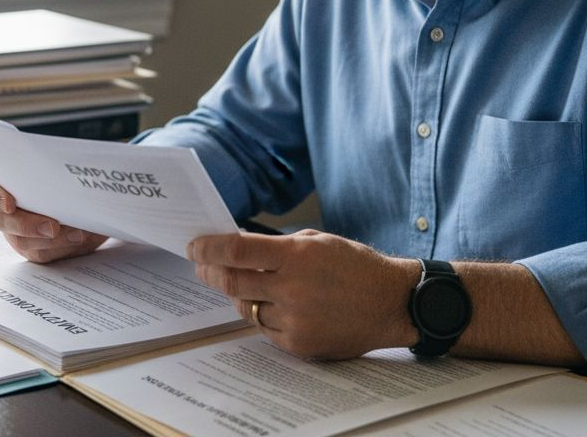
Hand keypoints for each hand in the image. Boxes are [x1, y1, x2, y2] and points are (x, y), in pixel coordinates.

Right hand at [0, 172, 106, 262]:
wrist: (82, 199)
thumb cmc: (64, 177)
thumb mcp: (58, 170)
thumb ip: (56, 172)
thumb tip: (70, 171)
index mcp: (4, 181)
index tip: (10, 203)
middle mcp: (5, 209)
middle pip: (2, 220)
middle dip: (27, 225)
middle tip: (52, 227)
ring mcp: (17, 231)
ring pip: (22, 241)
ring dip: (50, 240)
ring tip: (76, 233)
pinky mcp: (34, 248)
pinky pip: (42, 253)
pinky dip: (61, 247)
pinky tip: (78, 239)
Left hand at [188, 229, 419, 358]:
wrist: (392, 303)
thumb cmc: (356, 266)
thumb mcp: (319, 241)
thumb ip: (279, 246)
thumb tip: (239, 250)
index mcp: (297, 256)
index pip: (236, 251)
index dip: (208, 248)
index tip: (194, 247)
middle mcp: (292, 288)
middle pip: (231, 282)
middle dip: (210, 273)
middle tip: (202, 267)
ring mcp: (295, 319)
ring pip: (247, 307)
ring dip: (240, 295)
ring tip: (249, 285)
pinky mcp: (299, 344)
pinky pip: (266, 329)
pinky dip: (265, 316)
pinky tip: (276, 306)